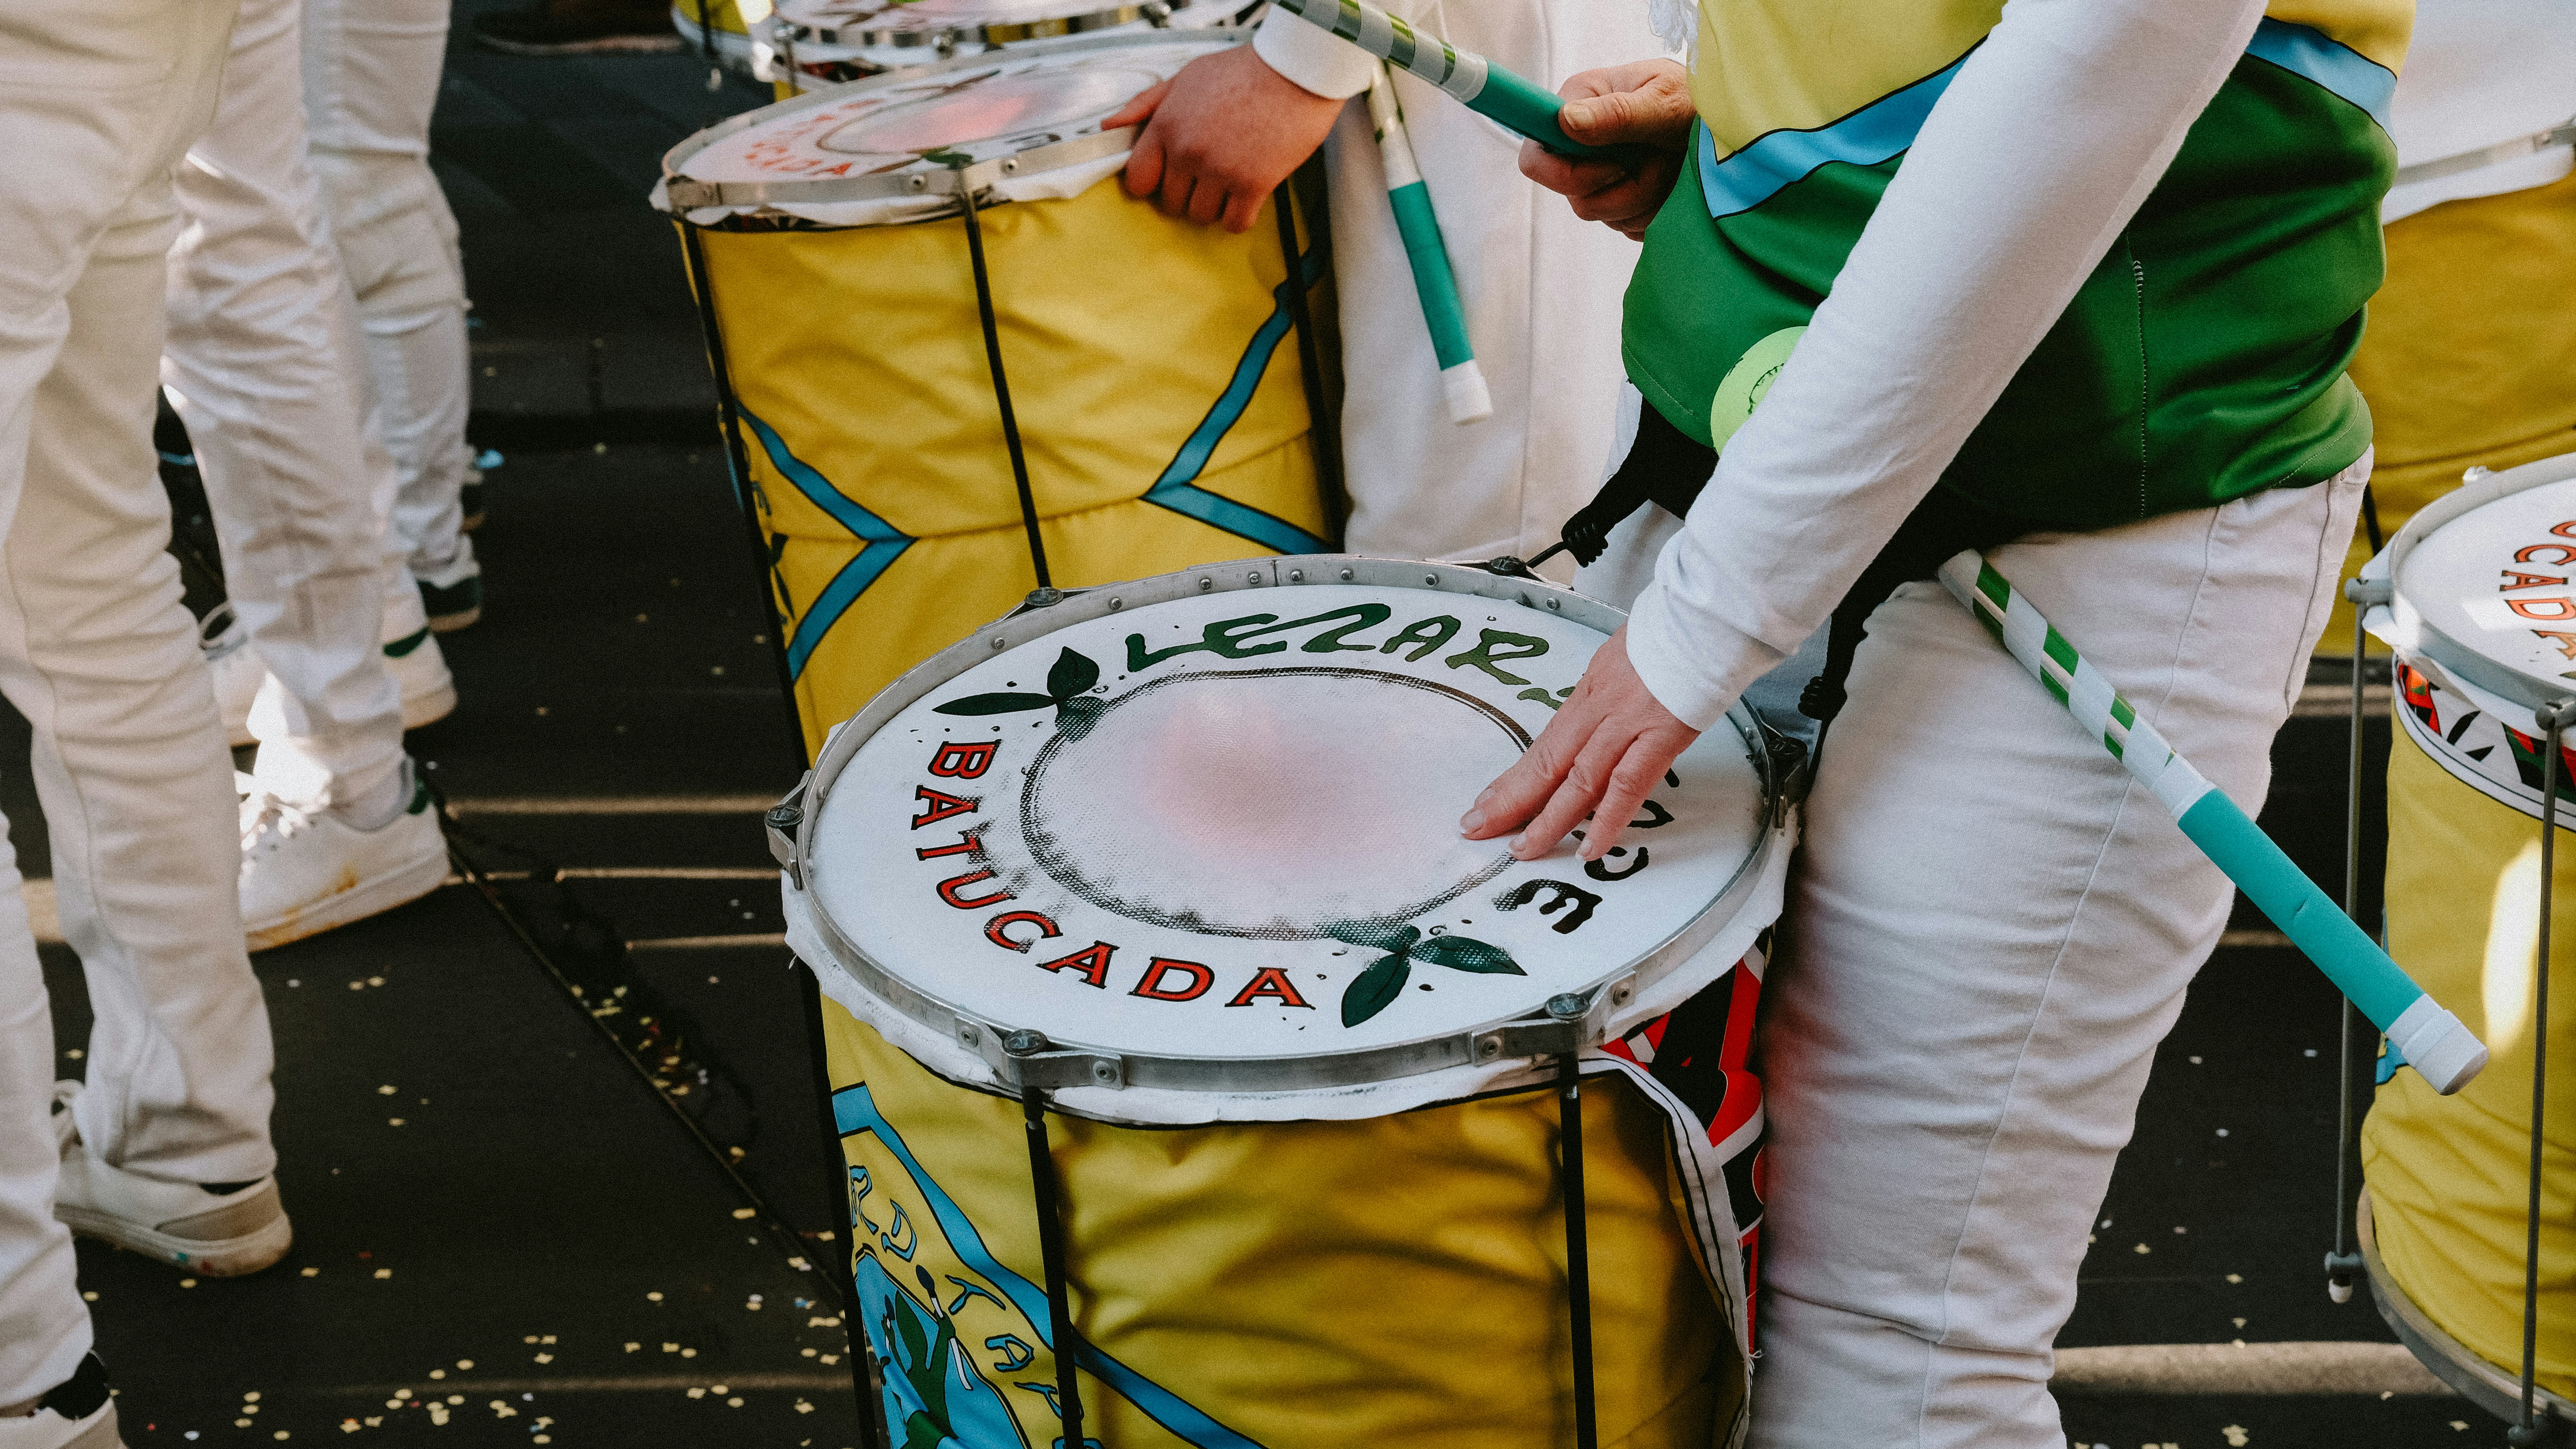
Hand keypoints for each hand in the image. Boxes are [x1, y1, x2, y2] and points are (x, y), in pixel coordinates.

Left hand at [1107, 46, 1344, 233]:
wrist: (1295, 71)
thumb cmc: (1243, 72)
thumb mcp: (1186, 78)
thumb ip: (1145, 104)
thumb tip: (1109, 126)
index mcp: (1167, 125)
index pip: (1138, 180)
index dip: (1152, 183)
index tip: (1169, 176)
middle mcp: (1188, 151)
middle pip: (1172, 202)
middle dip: (1188, 193)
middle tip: (1208, 175)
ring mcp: (1220, 170)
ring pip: (1201, 215)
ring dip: (1214, 205)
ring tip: (1229, 181)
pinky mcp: (1253, 185)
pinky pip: (1233, 223)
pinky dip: (1238, 217)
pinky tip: (1246, 197)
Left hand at [1460, 627, 1700, 860]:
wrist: (1707, 614)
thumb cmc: (1675, 631)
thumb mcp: (1626, 656)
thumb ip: (1611, 692)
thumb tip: (1599, 720)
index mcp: (1590, 689)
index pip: (1544, 743)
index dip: (1513, 778)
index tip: (1487, 802)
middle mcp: (1599, 707)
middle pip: (1547, 762)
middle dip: (1510, 801)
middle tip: (1478, 829)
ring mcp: (1627, 723)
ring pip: (1578, 779)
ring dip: (1548, 819)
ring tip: (1523, 850)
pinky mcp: (1660, 735)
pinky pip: (1627, 784)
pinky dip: (1606, 819)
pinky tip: (1590, 848)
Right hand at [1518, 59, 1694, 240]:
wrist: (1729, 125)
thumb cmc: (1697, 100)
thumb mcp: (1663, 100)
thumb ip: (1617, 114)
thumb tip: (1565, 122)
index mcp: (1579, 106)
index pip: (1537, 156)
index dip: (1565, 172)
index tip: (1614, 165)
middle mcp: (1580, 143)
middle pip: (1574, 195)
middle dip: (1623, 186)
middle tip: (1659, 159)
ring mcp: (1598, 176)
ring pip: (1603, 214)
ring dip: (1645, 197)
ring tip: (1671, 165)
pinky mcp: (1620, 202)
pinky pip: (1627, 226)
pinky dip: (1654, 211)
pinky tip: (1672, 184)